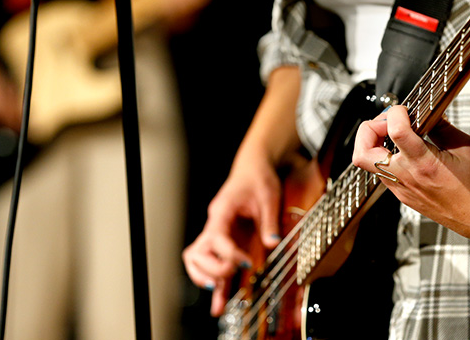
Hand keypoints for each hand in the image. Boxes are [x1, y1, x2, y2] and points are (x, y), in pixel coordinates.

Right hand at [182, 149, 281, 315]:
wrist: (253, 169)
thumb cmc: (259, 179)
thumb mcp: (269, 196)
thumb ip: (269, 221)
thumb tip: (273, 243)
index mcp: (223, 211)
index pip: (216, 237)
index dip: (228, 254)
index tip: (246, 264)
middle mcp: (214, 224)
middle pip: (198, 251)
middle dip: (213, 268)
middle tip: (232, 274)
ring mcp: (216, 233)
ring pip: (196, 259)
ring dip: (204, 277)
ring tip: (218, 294)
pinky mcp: (223, 241)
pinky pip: (210, 264)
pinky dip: (213, 282)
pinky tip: (219, 302)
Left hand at [352, 105, 469, 238]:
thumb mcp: (466, 147)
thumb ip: (441, 127)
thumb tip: (426, 111)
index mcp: (426, 164)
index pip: (395, 132)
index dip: (395, 113)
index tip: (404, 109)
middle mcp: (407, 178)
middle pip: (362, 153)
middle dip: (368, 129)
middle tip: (387, 122)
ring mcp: (401, 189)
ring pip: (367, 163)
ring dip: (374, 142)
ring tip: (394, 133)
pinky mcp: (402, 195)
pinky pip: (381, 172)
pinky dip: (384, 155)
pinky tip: (402, 149)